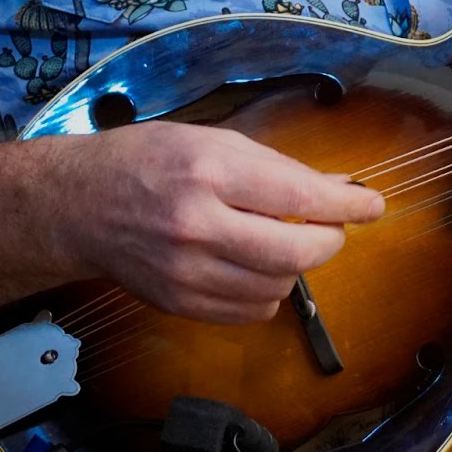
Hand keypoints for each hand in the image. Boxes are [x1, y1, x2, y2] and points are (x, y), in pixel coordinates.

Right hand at [62, 121, 384, 323]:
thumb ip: (279, 167)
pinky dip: (269, 289)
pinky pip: (252, 309)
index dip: (347, 205)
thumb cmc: (148, 161)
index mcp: (209, 172)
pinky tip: (255, 265)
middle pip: (296, 252)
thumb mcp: (213, 142)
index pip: (300, 197)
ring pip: (279, 285)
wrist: (76, 206)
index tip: (374, 206)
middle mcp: (197, 225)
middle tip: (331, 227)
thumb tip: (341, 186)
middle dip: (330, 240)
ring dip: (297, 265)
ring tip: (281, 239)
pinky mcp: (179, 303)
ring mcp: (186, 271)